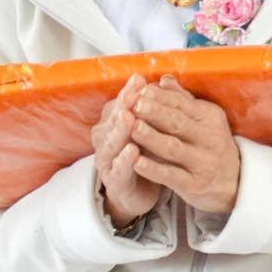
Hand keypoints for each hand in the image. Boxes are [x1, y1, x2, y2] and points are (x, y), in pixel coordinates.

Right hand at [92, 74, 162, 228]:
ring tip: (129, 118)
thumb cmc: (147, 154)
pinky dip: (124, 160)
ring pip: (112, 143)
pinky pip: (118, 169)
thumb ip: (157, 107)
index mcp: (115, 124)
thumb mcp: (152, 129)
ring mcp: (108, 161)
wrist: (139, 192)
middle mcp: (107, 139)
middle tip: (132, 95)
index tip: (140, 80)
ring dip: (120, 130)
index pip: (121, 104)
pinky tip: (133, 151)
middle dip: (123, 106)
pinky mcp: (114, 181)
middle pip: (114, 120)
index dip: (129, 92)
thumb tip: (164, 80)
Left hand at [125, 75, 241, 216]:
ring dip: (151, 137)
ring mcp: (202, 162)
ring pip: (172, 148)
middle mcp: (209, 138)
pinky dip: (153, 169)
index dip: (161, 97)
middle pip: (177, 123)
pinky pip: (171, 175)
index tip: (140, 90)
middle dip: (155, 113)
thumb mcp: (204, 120)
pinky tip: (136, 162)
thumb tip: (164, 80)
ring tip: (132, 127)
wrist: (234, 181)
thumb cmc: (210, 144)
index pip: (183, 104)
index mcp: (210, 117)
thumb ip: (183, 101)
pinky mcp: (194, 184)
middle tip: (135, 104)